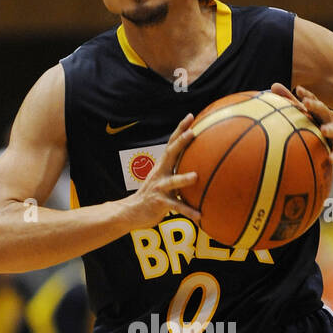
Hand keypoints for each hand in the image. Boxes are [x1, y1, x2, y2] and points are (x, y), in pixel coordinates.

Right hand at [126, 112, 201, 226]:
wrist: (131, 212)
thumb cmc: (153, 196)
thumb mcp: (165, 181)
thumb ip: (178, 173)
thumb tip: (200, 169)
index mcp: (163, 166)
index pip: (172, 143)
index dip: (180, 129)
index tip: (191, 116)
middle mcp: (160, 173)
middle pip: (170, 154)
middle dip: (181, 142)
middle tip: (192, 133)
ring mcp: (159, 188)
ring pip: (172, 181)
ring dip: (183, 179)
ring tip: (195, 176)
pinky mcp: (159, 203)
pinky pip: (176, 207)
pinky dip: (188, 211)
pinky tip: (200, 215)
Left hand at [270, 83, 332, 160]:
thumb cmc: (320, 127)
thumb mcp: (309, 115)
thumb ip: (292, 102)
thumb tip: (273, 86)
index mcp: (319, 111)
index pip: (313, 100)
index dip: (306, 94)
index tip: (298, 89)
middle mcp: (329, 119)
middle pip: (323, 110)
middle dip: (315, 106)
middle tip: (306, 103)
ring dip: (329, 129)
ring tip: (323, 130)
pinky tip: (332, 159)